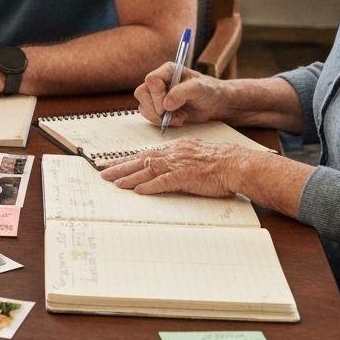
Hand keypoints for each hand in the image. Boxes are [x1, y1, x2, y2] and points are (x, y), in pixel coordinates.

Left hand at [100, 140, 243, 197]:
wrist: (237, 164)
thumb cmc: (220, 162)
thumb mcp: (194, 155)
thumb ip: (178, 160)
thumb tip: (163, 169)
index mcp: (175, 148)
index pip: (146, 154)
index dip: (127, 160)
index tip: (113, 164)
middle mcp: (173, 154)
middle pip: (141, 159)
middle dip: (120, 167)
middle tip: (103, 173)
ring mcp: (179, 164)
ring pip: (148, 170)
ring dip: (129, 177)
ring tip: (114, 183)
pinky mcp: (186, 176)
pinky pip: (164, 181)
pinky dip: (150, 186)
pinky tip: (138, 191)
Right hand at [135, 63, 224, 128]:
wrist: (214, 104)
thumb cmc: (208, 91)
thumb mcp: (199, 88)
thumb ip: (182, 92)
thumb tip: (165, 105)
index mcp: (167, 71)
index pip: (152, 80)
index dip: (156, 95)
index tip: (167, 107)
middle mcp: (159, 81)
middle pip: (141, 93)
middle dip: (154, 109)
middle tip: (168, 116)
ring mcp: (156, 95)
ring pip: (142, 105)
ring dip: (156, 117)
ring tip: (176, 119)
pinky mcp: (157, 107)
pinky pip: (148, 115)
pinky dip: (160, 122)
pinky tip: (175, 120)